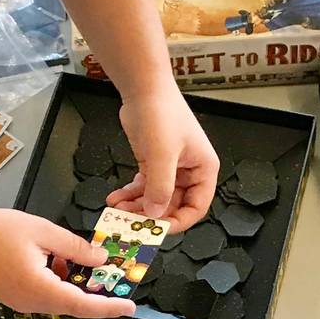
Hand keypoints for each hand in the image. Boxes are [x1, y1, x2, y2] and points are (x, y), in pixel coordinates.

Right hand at [0, 205, 135, 318]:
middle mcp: (30, 302)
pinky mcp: (11, 296)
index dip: (109, 307)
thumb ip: (75, 247)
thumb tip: (100, 259)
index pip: (83, 305)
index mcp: (40, 289)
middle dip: (92, 290)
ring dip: (71, 281)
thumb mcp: (41, 231)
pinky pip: (42, 293)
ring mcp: (19, 302)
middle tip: (109, 273)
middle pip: (71, 303)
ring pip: (56, 297)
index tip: (129, 307)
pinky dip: (55, 280)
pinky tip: (54, 258)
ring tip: (76, 256)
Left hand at [114, 86, 217, 228]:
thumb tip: (155, 213)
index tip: (157, 230)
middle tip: (131, 223)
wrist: (143, 88)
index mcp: (204, 169)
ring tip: (118, 210)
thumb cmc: (162, 112)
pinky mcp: (153, 164)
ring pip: (156, 199)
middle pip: (174, 206)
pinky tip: (116, 198)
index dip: (178, 222)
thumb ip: (160, 187)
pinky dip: (130, 195)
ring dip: (137, 207)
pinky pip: (143, 188)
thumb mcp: (162, 154)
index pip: (197, 207)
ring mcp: (170, 169)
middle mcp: (189, 171)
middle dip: (152, 216)